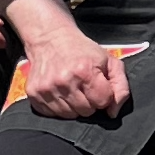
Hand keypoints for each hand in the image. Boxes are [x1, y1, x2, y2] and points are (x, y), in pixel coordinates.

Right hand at [15, 12, 130, 121]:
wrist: (50, 39)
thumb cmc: (82, 51)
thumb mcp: (109, 61)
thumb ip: (120, 87)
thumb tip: (113, 113)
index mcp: (85, 71)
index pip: (102, 102)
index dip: (104, 95)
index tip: (98, 86)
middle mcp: (64, 81)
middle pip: (86, 111)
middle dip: (89, 102)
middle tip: (84, 87)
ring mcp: (47, 89)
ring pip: (69, 115)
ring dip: (74, 106)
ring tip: (72, 89)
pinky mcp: (34, 94)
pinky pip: (52, 114)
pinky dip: (58, 106)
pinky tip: (60, 92)